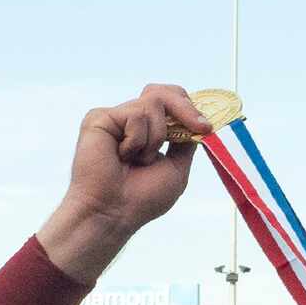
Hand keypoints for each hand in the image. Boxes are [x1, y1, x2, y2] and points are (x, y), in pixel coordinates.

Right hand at [37, 84, 212, 281]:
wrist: (113, 212)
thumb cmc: (141, 198)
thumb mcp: (176, 168)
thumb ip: (186, 141)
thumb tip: (200, 119)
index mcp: (148, 132)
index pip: (171, 102)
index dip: (190, 108)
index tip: (205, 126)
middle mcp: (131, 122)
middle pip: (163, 92)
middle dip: (185, 108)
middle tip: (199, 126)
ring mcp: (116, 118)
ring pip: (153, 103)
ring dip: (156, 138)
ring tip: (138, 160)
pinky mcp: (100, 117)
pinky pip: (135, 114)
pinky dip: (137, 140)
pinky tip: (122, 156)